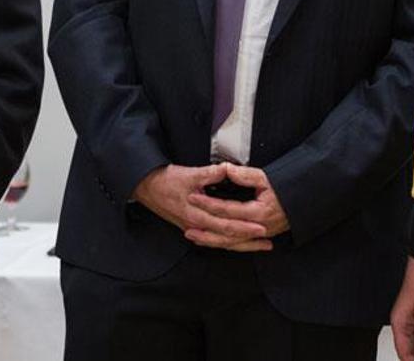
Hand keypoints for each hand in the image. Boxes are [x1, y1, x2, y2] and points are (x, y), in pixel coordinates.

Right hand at [133, 163, 270, 251]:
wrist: (145, 187)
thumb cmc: (165, 181)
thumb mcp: (189, 174)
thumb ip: (210, 173)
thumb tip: (227, 169)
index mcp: (196, 215)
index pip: (226, 225)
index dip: (244, 227)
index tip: (261, 227)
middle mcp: (195, 226)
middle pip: (226, 238)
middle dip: (248, 241)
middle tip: (267, 242)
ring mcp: (192, 228)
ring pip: (219, 241)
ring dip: (239, 244)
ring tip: (256, 245)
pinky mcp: (190, 226)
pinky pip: (211, 238)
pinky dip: (225, 241)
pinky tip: (234, 242)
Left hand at [186, 163, 289, 245]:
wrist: (303, 202)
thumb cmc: (286, 189)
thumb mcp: (266, 178)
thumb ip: (245, 175)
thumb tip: (227, 169)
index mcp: (258, 212)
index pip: (227, 209)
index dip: (208, 203)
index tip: (193, 196)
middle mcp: (257, 228)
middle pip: (226, 232)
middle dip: (204, 229)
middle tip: (186, 224)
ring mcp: (258, 235)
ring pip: (230, 243)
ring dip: (211, 240)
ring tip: (193, 236)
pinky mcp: (259, 237)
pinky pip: (237, 244)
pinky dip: (222, 244)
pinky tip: (210, 242)